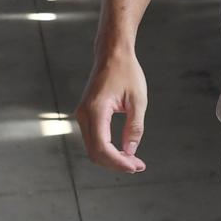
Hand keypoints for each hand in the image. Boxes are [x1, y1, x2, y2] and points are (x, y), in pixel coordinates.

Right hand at [77, 48, 148, 172]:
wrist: (112, 53)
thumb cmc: (127, 72)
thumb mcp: (137, 100)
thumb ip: (134, 127)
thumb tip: (130, 152)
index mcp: (96, 110)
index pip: (102, 147)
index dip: (118, 161)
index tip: (136, 166)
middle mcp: (84, 114)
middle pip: (95, 152)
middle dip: (116, 164)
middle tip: (138, 167)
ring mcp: (82, 115)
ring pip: (92, 149)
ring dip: (111, 159)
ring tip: (133, 162)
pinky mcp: (86, 115)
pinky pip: (93, 140)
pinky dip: (107, 150)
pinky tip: (123, 152)